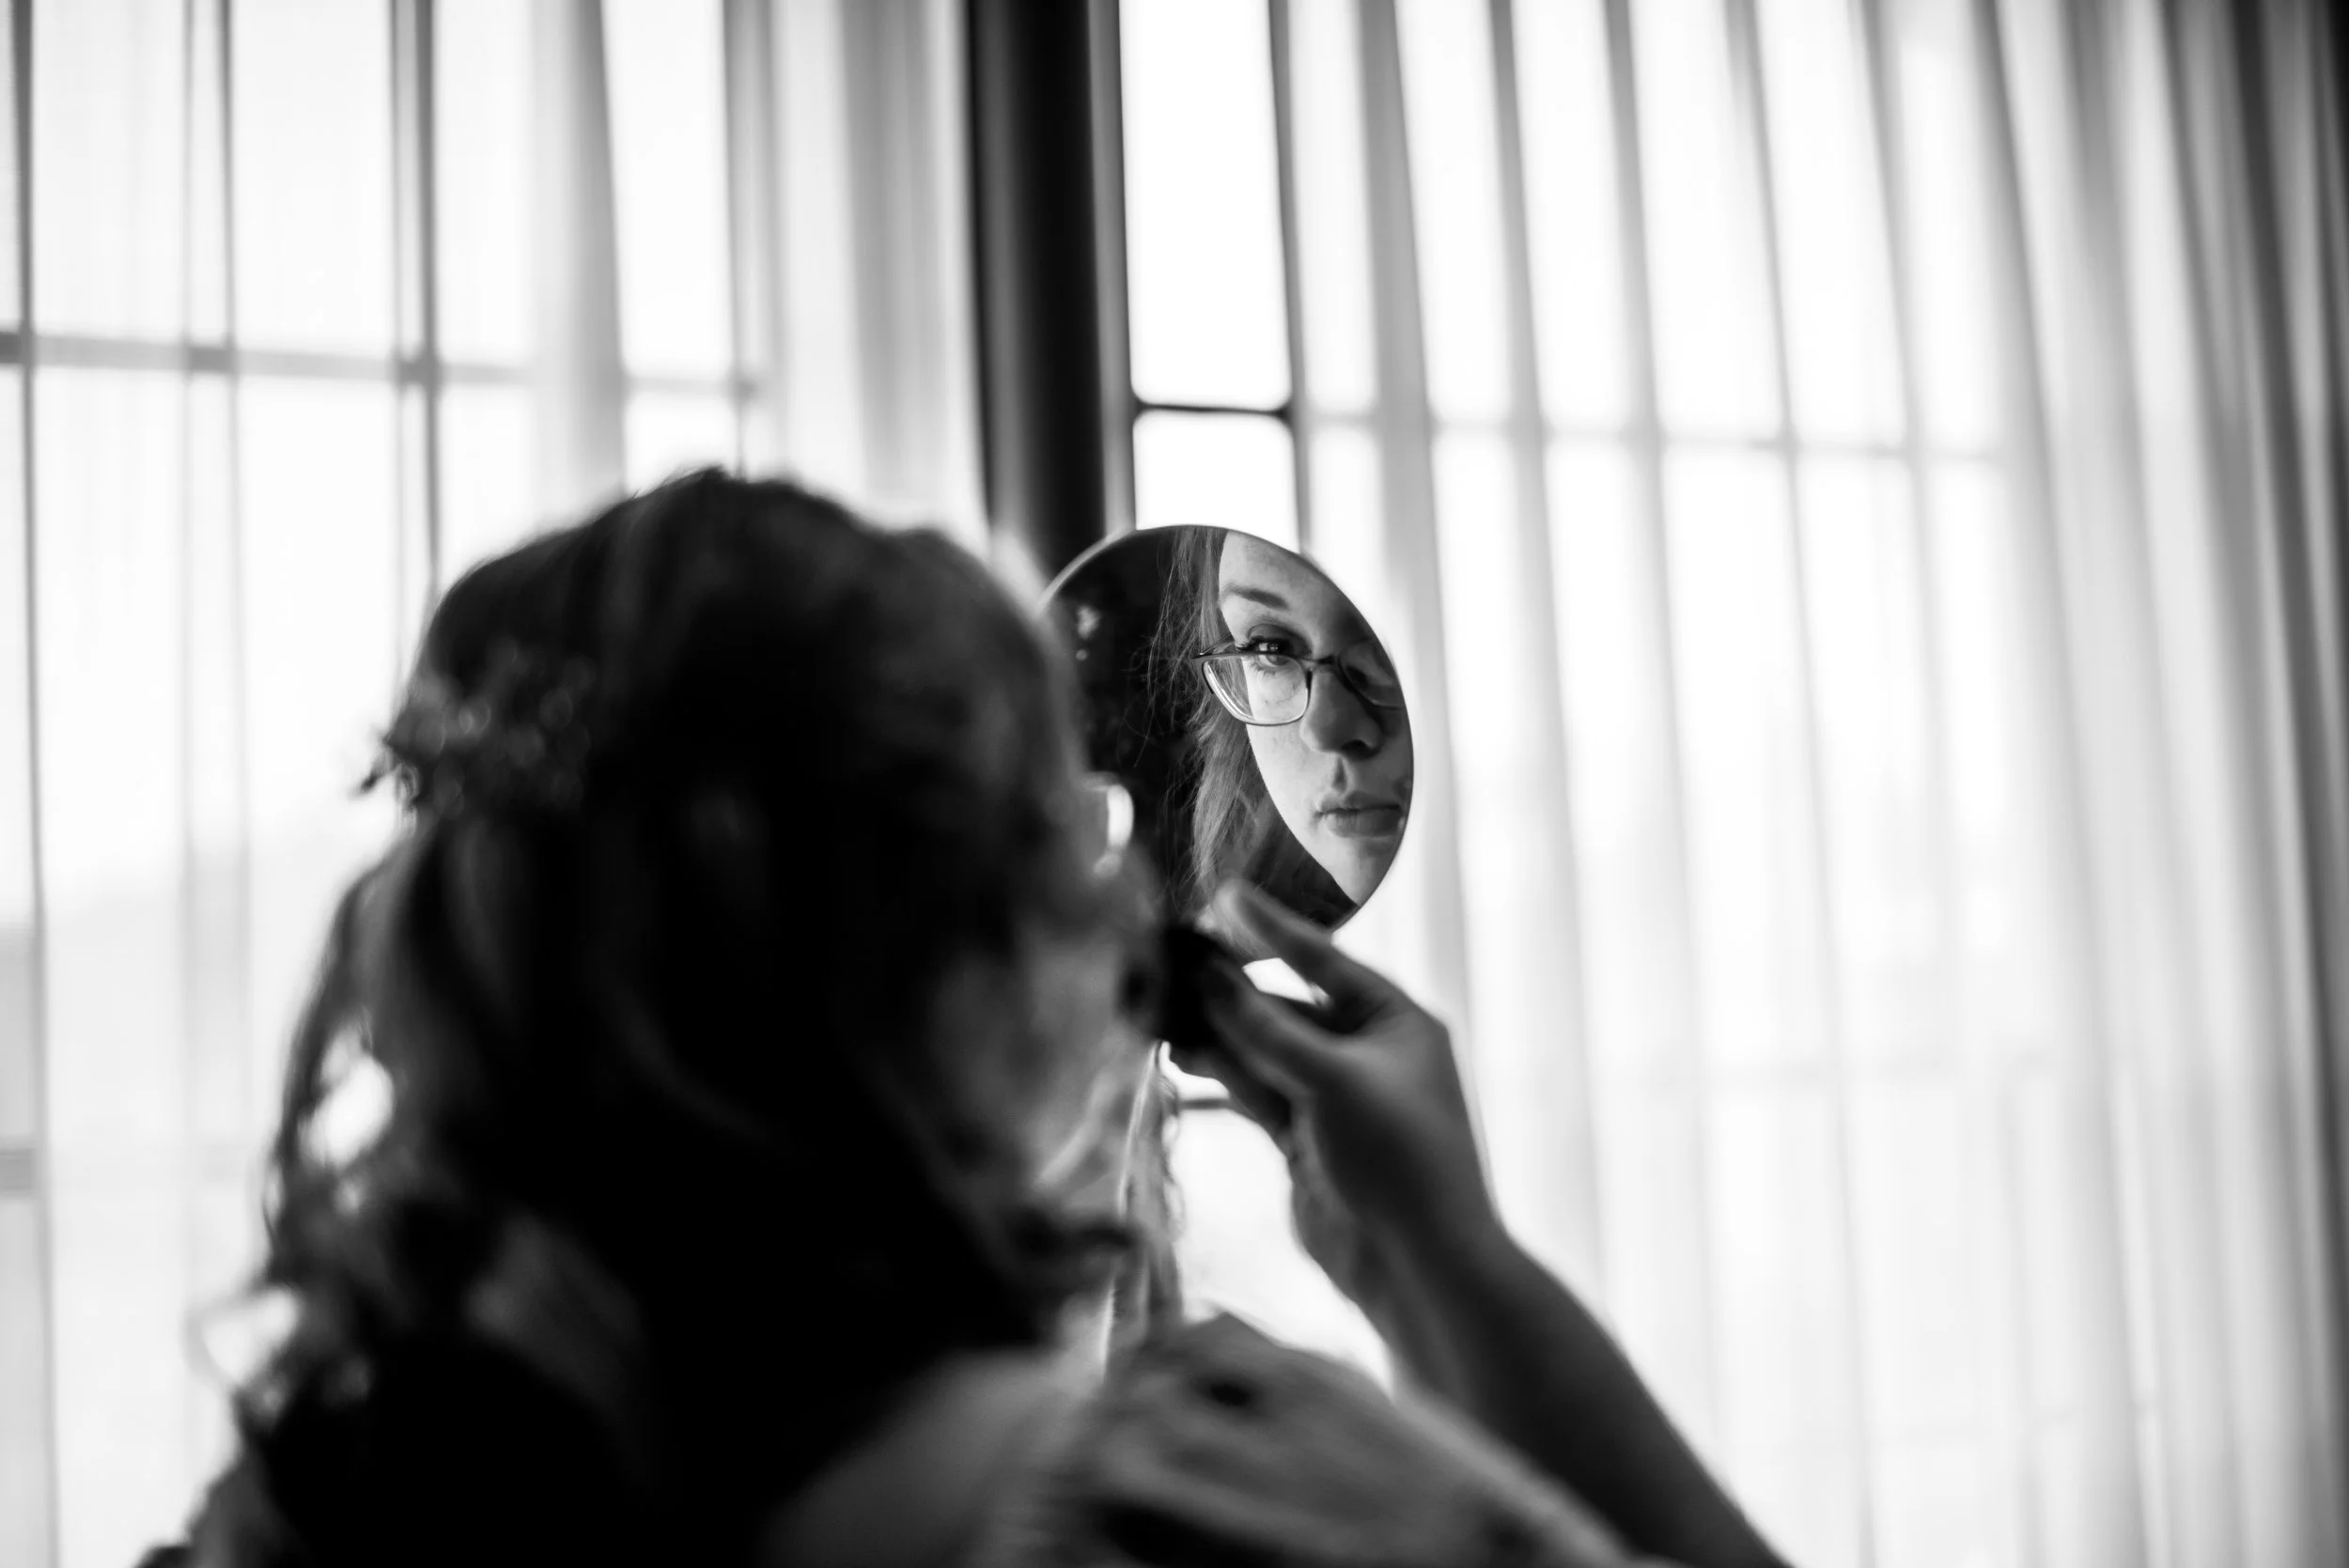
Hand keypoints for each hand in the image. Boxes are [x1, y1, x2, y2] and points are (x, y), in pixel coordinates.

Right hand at [1186, 881, 1496, 1321]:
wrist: (1417, 1264)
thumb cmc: (1398, 1157)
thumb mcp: (1333, 1080)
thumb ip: (1266, 1029)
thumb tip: (1210, 976)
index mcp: (1395, 1020)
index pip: (1323, 958)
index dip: (1271, 928)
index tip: (1223, 895)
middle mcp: (1365, 1050)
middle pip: (1284, 1006)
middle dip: (1228, 992)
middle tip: (1168, 967)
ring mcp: (1332, 1096)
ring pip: (1263, 1050)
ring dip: (1215, 1034)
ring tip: (1159, 1014)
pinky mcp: (1303, 1138)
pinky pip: (1255, 1092)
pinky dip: (1221, 1076)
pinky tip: (1180, 1060)